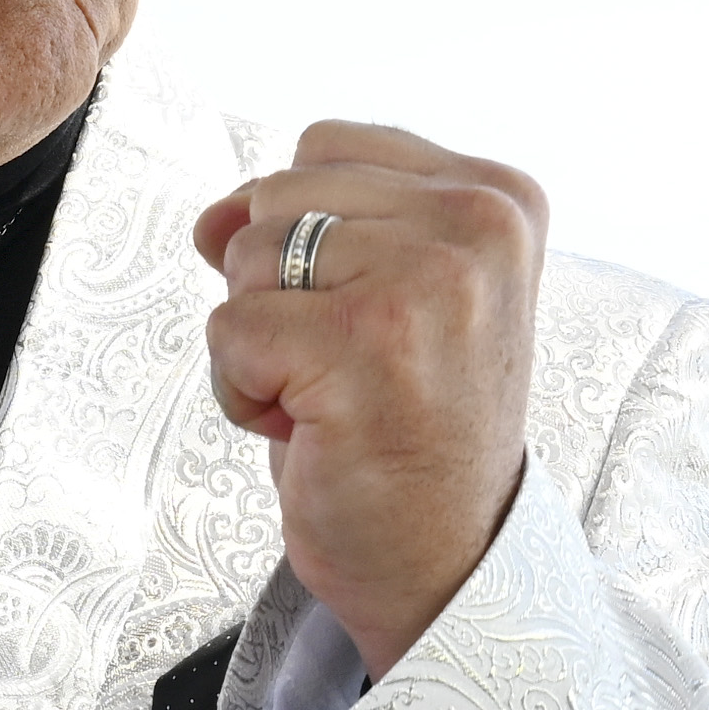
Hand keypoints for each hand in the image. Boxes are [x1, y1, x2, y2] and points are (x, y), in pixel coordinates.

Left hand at [193, 124, 538, 675]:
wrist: (446, 563)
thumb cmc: (411, 433)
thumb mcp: (382, 295)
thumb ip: (309, 225)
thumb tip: (210, 217)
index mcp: (498, 197)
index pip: (325, 146)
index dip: (307, 238)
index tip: (372, 321)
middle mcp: (476, 225)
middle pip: (277, 195)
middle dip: (279, 289)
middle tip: (350, 369)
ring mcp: (425, 281)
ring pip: (246, 258)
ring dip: (261, 342)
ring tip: (333, 397)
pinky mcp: (365, 344)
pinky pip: (229, 331)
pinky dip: (243, 393)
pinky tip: (313, 430)